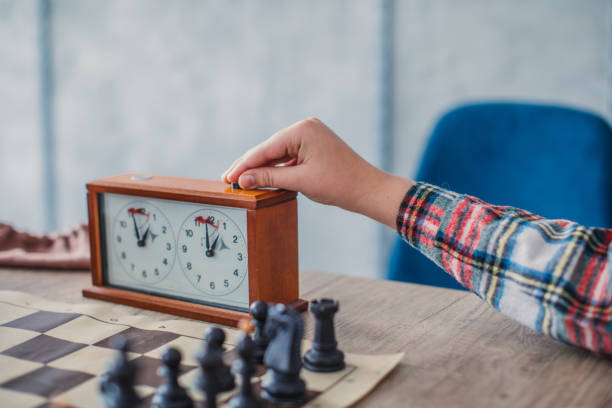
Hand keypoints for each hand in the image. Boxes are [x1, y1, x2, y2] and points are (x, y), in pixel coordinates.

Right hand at [222, 118, 413, 228]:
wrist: (367, 189)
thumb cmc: (338, 184)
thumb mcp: (299, 181)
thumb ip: (269, 178)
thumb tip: (243, 180)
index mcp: (302, 130)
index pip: (265, 149)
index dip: (244, 165)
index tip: (228, 178)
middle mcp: (305, 128)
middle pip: (269, 149)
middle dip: (250, 166)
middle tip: (228, 180)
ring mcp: (310, 136)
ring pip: (278, 154)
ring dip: (262, 168)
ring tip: (241, 181)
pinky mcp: (313, 147)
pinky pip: (289, 157)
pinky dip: (277, 169)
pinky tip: (262, 178)